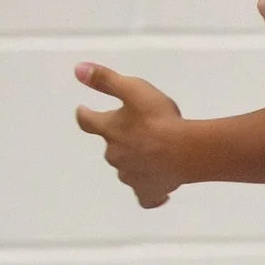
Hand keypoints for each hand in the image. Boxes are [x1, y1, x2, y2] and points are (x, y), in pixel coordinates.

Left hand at [73, 62, 187, 207]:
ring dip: (134, 161)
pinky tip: (156, 187)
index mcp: (110, 130)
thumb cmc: (160, 119)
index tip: (84, 111)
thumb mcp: (134, 89)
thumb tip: (78, 69)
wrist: (186, 151)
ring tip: (152, 154)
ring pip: (126, 169)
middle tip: (138, 130)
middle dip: (119, 139)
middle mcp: (114, 155)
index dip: (85, 115)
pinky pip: (144, 195)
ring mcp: (130, 176)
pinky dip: (148, 190)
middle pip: (110, 146)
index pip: (88, 121)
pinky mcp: (148, 192)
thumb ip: (106, 80)